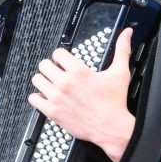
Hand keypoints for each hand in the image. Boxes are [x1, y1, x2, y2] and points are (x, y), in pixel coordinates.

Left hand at [27, 27, 135, 161]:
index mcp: (79, 71)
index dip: (61, 56)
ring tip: (52, 84)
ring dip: (43, 80)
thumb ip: (122, 50)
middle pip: (44, 65)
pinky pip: (33, 99)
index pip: (57, 53)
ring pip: (37, 80)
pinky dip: (38, 97)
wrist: (111, 127)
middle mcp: (65, 83)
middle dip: (50, 67)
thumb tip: (127, 34)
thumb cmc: (115, 102)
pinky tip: (47, 97)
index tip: (64, 62)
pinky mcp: (52, 111)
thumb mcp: (120, 72)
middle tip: (57, 73)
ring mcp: (56, 97)